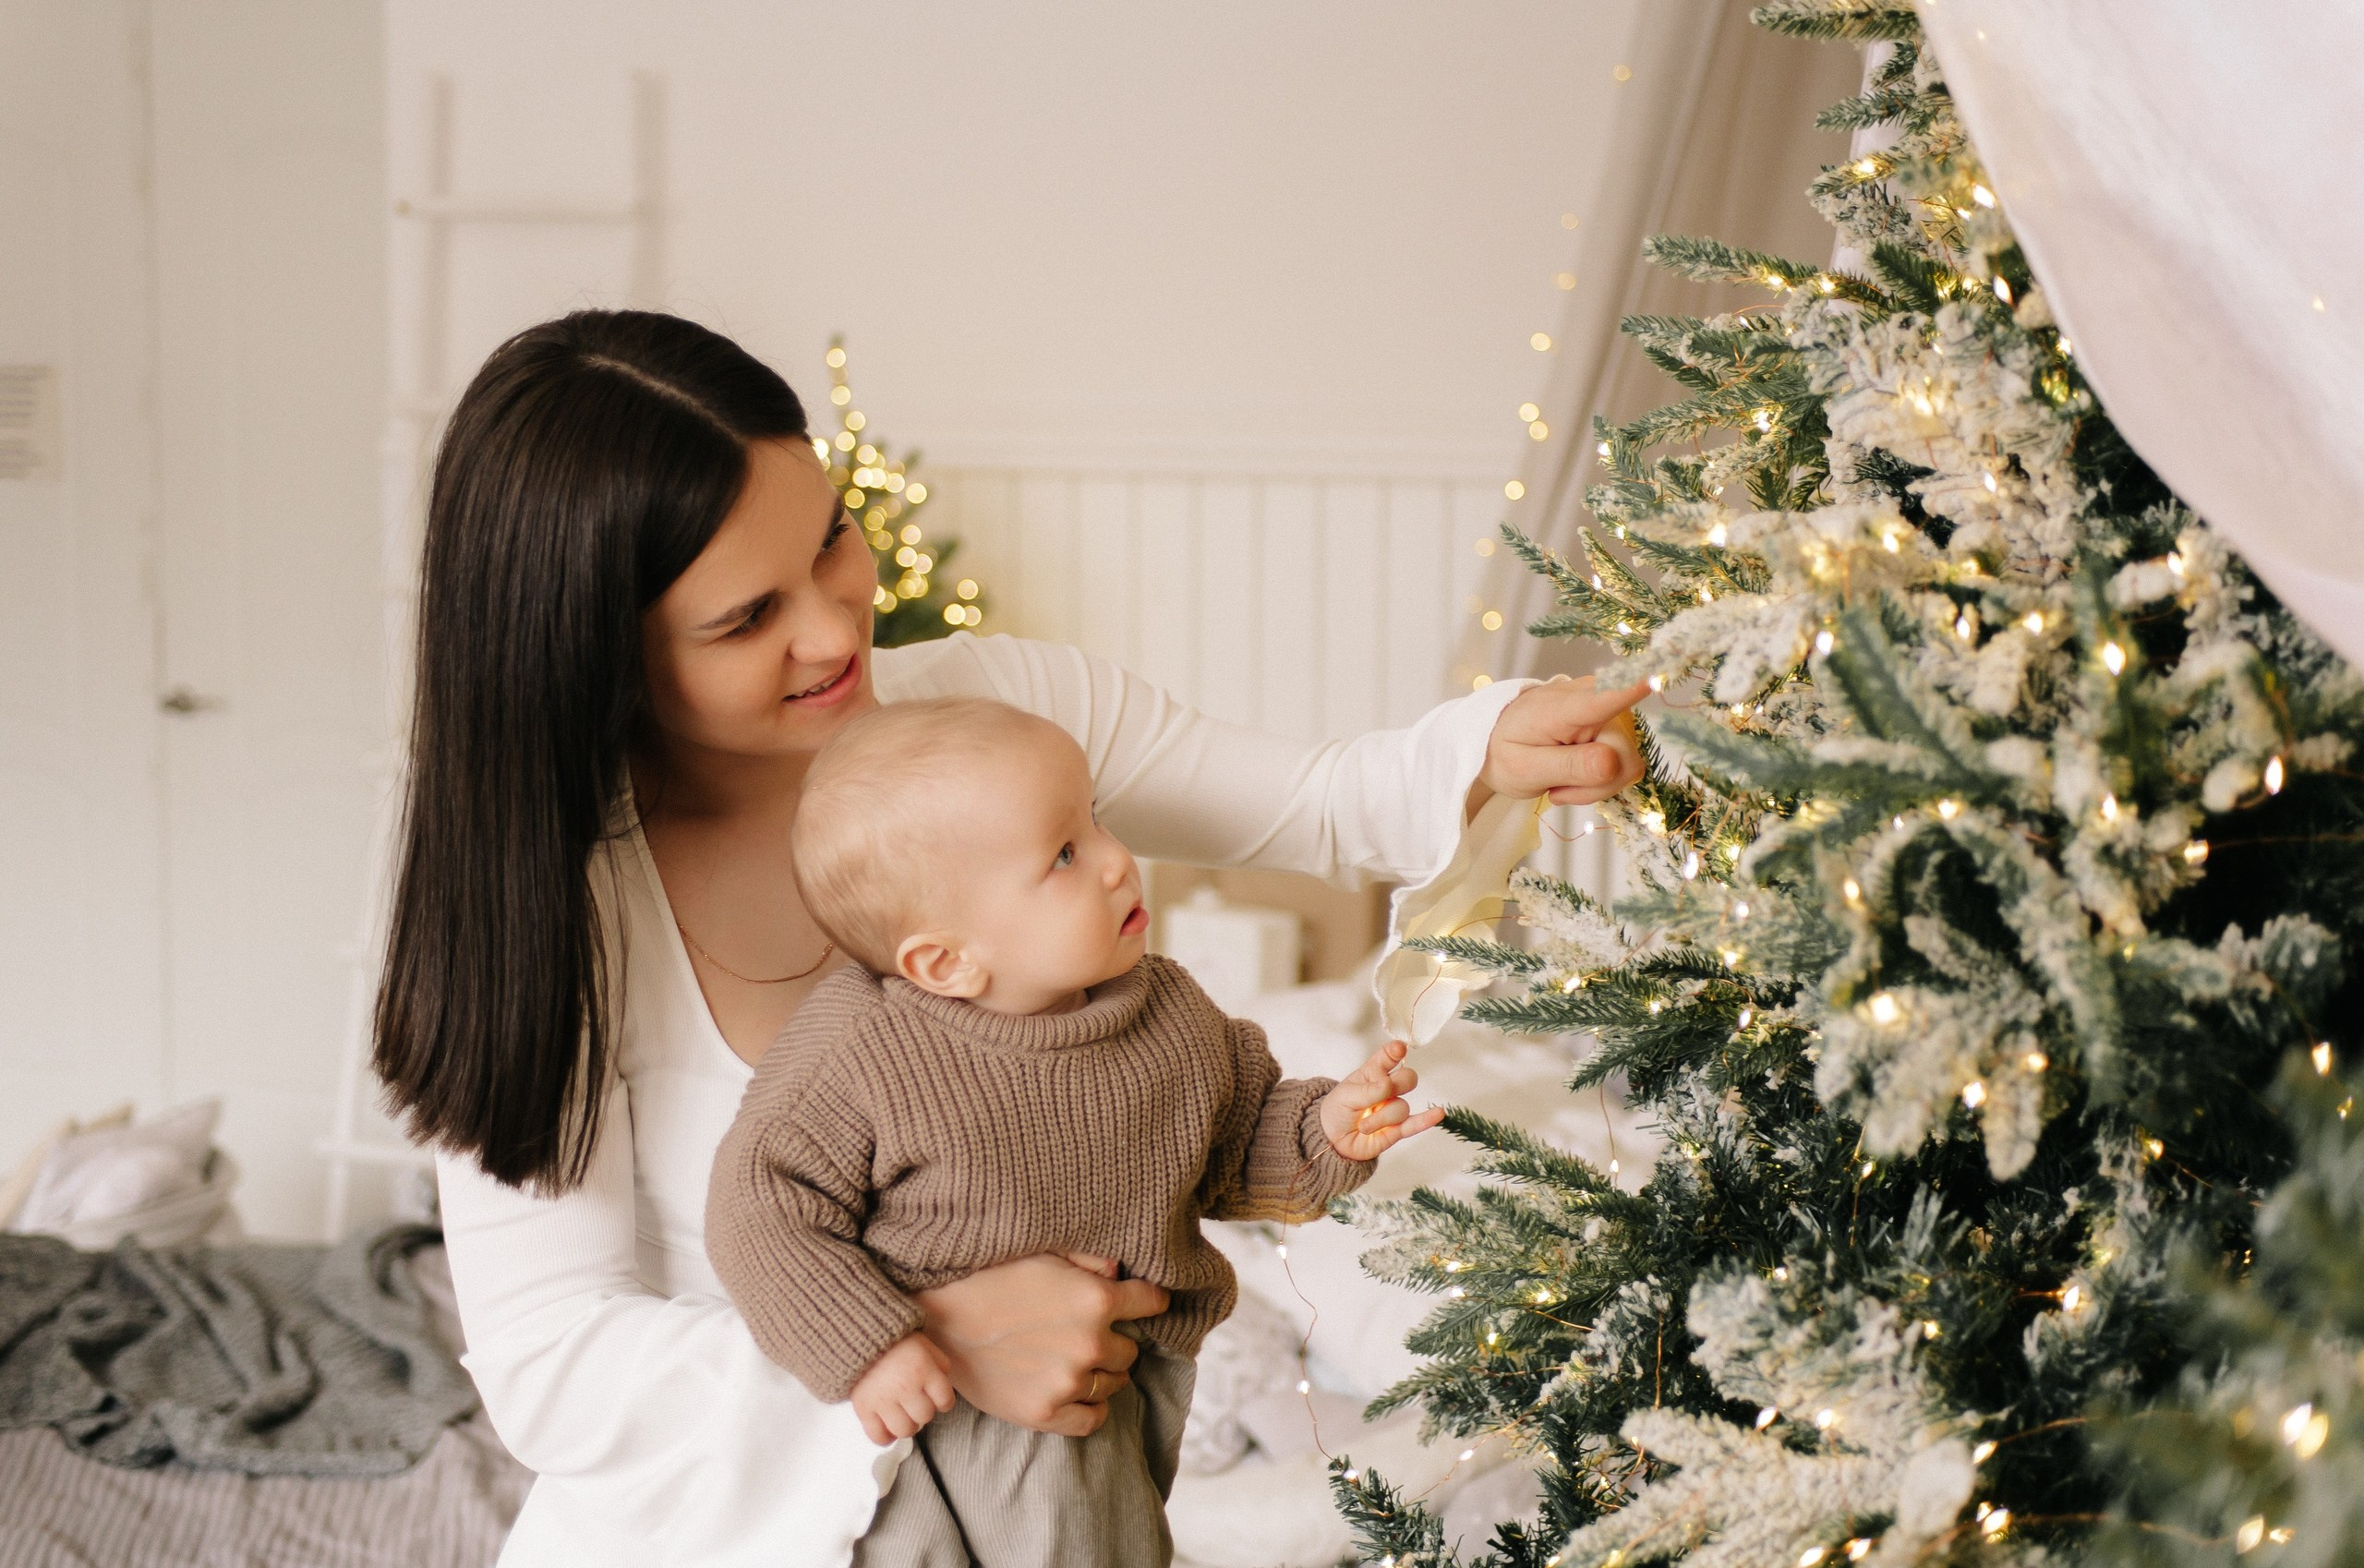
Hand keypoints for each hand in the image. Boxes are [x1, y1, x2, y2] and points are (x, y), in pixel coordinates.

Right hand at [849, 1332, 956, 1445]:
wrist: (857, 1337)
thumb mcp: (925, 1345)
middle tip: (916, 1402)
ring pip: (905, 1430)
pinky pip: (878, 1437)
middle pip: (925, 1417)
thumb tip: (943, 1387)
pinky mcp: (864, 1409)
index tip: (938, 1399)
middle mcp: (905, 1387)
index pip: (945, 1401)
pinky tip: (887, 1427)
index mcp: (923, 1369)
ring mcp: (883, 1400)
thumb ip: (940, 1364)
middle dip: (923, 1411)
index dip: (944, 1401)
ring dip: (907, 1425)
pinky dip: (885, 1437)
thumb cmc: (896, 1343)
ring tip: (902, 1414)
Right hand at [912, 1254, 1168, 1437]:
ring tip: (1076, 1360)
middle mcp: (1090, 1344)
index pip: (1151, 1302)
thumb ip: (1089, 1260)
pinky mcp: (1045, 1414)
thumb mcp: (1044, 1253)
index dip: (1147, 1300)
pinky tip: (1078, 1393)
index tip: (1141, 1302)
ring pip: (1114, 1384)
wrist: (939, 1320)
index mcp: (1096, 1299)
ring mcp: (1068, 1383)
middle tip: (1089, 1333)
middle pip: (1130, 1349)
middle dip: (1115, 1339)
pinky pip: (1092, 1419)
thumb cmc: (990, 1278)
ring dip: (1102, 1372)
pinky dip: (1091, 1407)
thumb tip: (1119, 1270)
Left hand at [1320, 1040, 1445, 1161]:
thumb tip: (1387, 1084)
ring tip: (1363, 1127)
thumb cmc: (1338, 1110)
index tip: (1399, 1049)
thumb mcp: (1345, 1096)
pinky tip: (1438, 1114)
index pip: (1387, 1057)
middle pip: (1407, 1078)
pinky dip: (1426, 1120)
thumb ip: (1367, 1091)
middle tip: (1380, 1093)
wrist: (1333, 1140)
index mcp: (1372, 1073)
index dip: (1395, 1052)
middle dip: (1398, 1084)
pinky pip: (1414, 1124)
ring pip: (1401, 1107)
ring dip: (1381, 1118)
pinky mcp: (1397, 1129)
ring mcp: (1392, 1108)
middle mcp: (1387, 1089)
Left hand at [1471, 675, 1649, 816]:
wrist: (1499, 742)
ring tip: (1560, 780)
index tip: (1655, 675)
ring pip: (1627, 767)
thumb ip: (1568, 765)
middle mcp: (1596, 700)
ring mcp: (1611, 713)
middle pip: (1623, 759)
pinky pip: (1625, 766)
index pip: (1605, 695)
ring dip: (1595, 785)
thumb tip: (1612, 763)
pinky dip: (1599, 780)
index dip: (1633, 689)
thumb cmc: (1507, 750)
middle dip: (1594, 785)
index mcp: (1565, 706)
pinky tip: (1573, 775)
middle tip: (1556, 790)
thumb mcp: (1525, 768)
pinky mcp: (1618, 727)